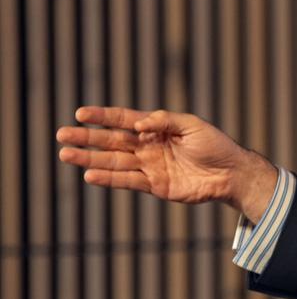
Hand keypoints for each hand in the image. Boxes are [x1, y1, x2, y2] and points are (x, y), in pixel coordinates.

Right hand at [56, 106, 277, 221]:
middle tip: (62, 135)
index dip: (103, 116)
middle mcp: (148, 146)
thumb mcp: (192, 125)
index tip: (80, 114)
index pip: (123, 119)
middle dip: (87, 138)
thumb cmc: (215, 145)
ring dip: (89, 159)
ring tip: (65, 155)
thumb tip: (138, 125)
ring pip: (113, 162)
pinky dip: (108, 179)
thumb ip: (164, 121)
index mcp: (156, 128)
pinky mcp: (155, 185)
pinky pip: (127, 181)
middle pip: (112, 141)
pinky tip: (89, 175)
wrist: (232, 173)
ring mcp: (149, 166)